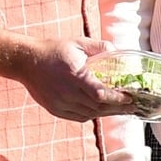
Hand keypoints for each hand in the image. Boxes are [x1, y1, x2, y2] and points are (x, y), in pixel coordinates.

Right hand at [0, 33, 133, 121]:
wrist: (27, 61)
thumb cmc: (53, 50)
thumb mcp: (77, 43)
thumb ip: (98, 47)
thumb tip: (116, 50)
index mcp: (75, 76)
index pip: (101, 94)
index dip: (117, 98)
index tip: (130, 97)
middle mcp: (68, 93)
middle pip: (98, 108)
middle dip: (118, 108)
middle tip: (133, 106)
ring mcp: (60, 104)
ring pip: (90, 114)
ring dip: (106, 112)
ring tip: (121, 109)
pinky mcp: (56, 110)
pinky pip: (79, 117)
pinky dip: (92, 114)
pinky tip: (100, 110)